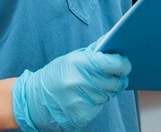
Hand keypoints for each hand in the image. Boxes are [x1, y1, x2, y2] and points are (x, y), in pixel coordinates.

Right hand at [12, 34, 131, 130]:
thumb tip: (112, 44)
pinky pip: (100, 107)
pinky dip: (97, 102)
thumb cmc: (56, 74)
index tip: (124, 62)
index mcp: (80, 64)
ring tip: (94, 85)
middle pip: (115, 81)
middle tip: (114, 75)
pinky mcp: (82, 116)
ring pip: (108, 95)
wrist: (35, 99)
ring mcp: (82, 101)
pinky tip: (86, 97)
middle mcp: (82, 83)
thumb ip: (93, 53)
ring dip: (106, 90)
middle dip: (117, 77)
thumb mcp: (72, 58)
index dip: (122, 63)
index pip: (113, 63)